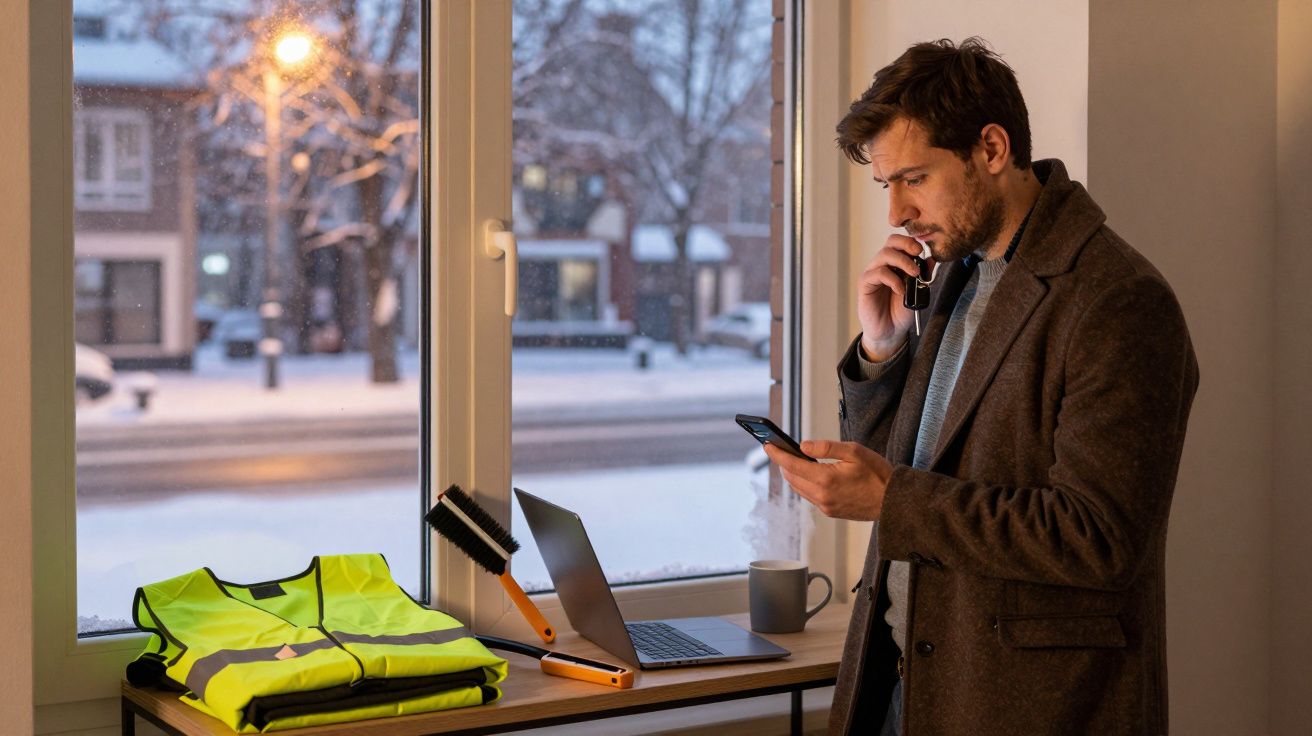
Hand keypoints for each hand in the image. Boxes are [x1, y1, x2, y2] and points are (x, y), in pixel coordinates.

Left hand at [763, 440, 893, 520]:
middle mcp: (822, 495)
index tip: (767, 446)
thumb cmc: (877, 474)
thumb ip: (826, 447)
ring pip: (799, 489)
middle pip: (792, 478)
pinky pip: (810, 497)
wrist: (893, 501)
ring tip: (792, 461)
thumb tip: (802, 446)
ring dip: (793, 475)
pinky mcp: (831, 512)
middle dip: (784, 464)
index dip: (777, 454)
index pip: (792, 465)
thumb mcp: (854, 451)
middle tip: (779, 450)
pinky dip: (805, 485)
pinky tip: (809, 475)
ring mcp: (826, 506)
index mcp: (826, 479)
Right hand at [858, 234, 930, 359]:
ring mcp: (873, 272)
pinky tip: (900, 290)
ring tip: (914, 275)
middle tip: (918, 254)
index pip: (900, 242)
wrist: (890, 331)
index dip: (911, 241)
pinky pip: (879, 273)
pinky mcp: (865, 284)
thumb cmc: (901, 311)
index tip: (923, 250)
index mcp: (895, 263)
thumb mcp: (918, 291)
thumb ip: (923, 275)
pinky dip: (893, 279)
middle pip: (891, 241)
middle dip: (907, 244)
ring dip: (903, 262)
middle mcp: (883, 264)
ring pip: (885, 254)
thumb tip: (932, 259)